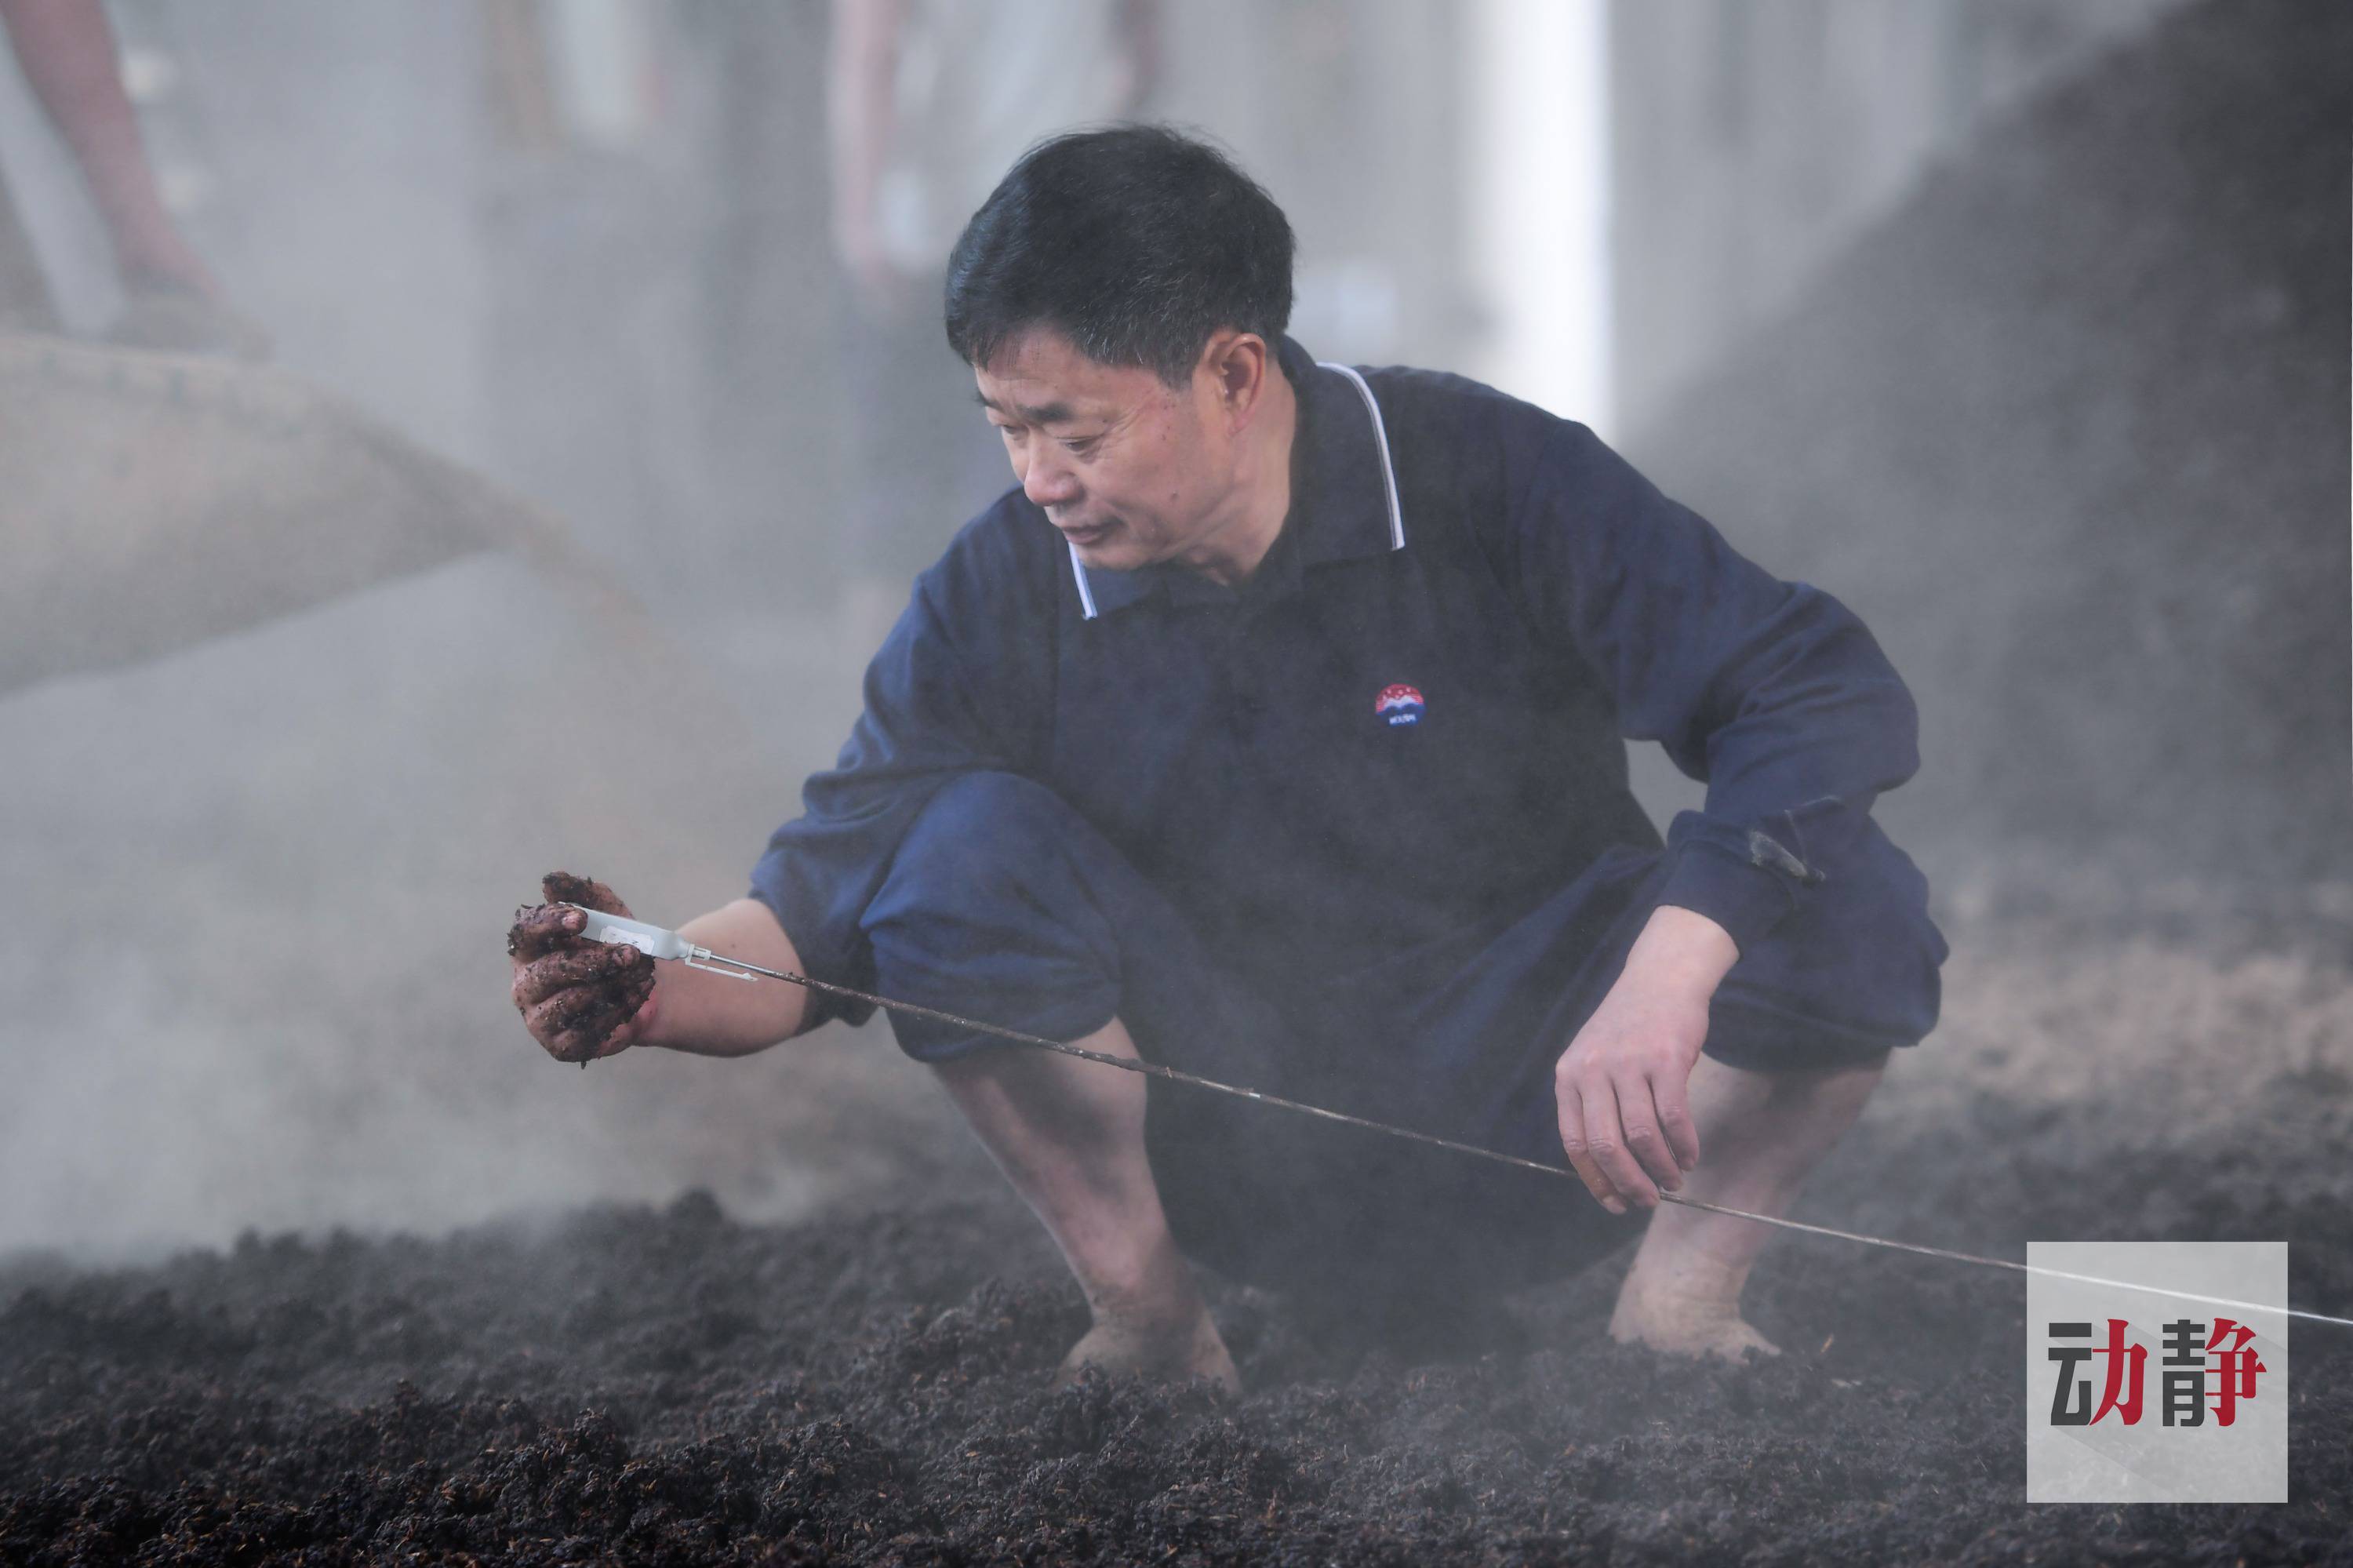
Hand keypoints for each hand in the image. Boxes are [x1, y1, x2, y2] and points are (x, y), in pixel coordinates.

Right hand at [507, 872, 657, 1064]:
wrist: (644, 986)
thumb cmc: (616, 945)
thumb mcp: (608, 912)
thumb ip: (583, 894)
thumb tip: (552, 880)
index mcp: (530, 949)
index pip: (525, 932)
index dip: (549, 923)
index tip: (581, 918)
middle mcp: (526, 984)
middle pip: (550, 971)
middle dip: (595, 960)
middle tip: (631, 953)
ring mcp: (539, 1018)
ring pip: (572, 1001)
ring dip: (614, 985)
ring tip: (643, 973)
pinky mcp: (561, 1045)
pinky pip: (588, 1030)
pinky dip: (619, 1011)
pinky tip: (637, 996)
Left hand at [1553, 906, 1735, 1211]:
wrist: (1661, 978)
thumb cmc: (1629, 1029)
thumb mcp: (1593, 1059)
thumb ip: (1593, 1104)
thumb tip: (1609, 1170)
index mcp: (1569, 1076)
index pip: (1576, 1143)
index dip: (1596, 1181)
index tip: (1615, 1203)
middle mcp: (1592, 1070)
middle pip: (1607, 1146)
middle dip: (1629, 1183)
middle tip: (1648, 1200)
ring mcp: (1628, 1063)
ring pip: (1642, 1136)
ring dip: (1661, 1168)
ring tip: (1673, 1180)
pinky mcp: (1665, 1059)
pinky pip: (1674, 1117)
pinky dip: (1683, 1145)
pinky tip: (1689, 1156)